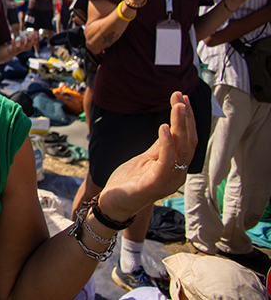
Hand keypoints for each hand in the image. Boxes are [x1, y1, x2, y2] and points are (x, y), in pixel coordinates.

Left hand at [98, 92, 196, 221]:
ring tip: (178, 105)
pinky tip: (163, 126)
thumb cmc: (129, 182)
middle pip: (188, 142)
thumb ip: (160, 147)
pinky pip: (166, 161)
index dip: (187, 119)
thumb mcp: (146, 159)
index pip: (187, 140)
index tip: (182, 97)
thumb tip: (170, 128)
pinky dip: (167, 143)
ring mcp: (168, 180)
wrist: (112, 203)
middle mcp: (177, 174)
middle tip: (181, 96)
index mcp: (176, 167)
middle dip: (186, 117)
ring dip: (180, 125)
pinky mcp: (154, 184)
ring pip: (181, 149)